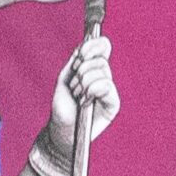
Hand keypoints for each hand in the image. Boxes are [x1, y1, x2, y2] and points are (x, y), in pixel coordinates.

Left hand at [32, 36, 119, 175]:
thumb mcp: (65, 79)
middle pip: (100, 60)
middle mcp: (104, 77)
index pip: (103, 46)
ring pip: (102, 72)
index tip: (81, 54)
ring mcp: (109, 90)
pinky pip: (106, 86)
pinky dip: (92, 91)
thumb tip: (85, 45)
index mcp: (93, 68)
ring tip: (78, 96)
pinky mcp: (113, 103)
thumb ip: (76, 61)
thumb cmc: (62, 107)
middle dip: (81, 71)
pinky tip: (85, 102)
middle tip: (74, 86)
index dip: (94, 46)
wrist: (62, 130)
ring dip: (83, 84)